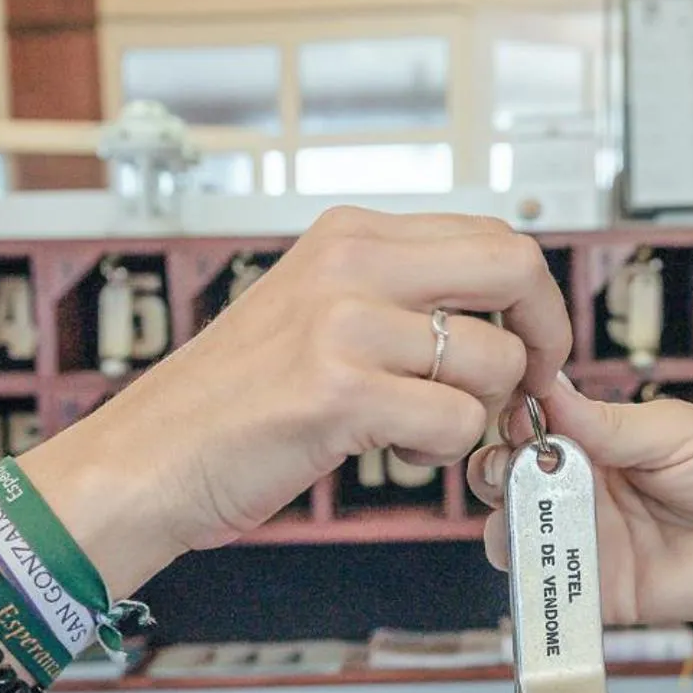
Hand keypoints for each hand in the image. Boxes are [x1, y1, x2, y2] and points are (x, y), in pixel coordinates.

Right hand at [23, 209, 570, 590]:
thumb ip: (395, 297)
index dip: (534, 296)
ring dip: (475, 412)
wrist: (149, 458)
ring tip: (414, 429)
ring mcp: (344, 324)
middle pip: (513, 268)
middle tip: (527, 386)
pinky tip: (389, 450)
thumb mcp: (315, 311)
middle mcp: (349, 263)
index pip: (492, 234)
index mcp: (349, 234)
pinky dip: (440, 450)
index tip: (532, 343)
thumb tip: (498, 309)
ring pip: (493, 359)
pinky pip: (456, 421)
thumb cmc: (233, 402)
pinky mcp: (340, 392)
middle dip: (543, 335)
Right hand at [468, 378, 692, 627]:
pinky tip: (537, 556)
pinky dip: (533, 576)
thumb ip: (608, 423)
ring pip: (517, 533)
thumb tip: (550, 392)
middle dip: (497, 470)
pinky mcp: (604, 592)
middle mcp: (588, 491)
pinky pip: (554, 588)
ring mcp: (593, 543)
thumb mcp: (677, 431)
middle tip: (513, 466)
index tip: (512, 414)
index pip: (535, 428)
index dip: (514, 421)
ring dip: (506, 520)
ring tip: (523, 512)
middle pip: (512, 481)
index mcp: (602, 443)